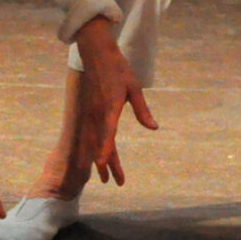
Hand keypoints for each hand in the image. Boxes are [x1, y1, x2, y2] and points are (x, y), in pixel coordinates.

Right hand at [67, 20, 157, 187]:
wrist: (97, 56)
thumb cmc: (119, 70)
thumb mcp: (135, 88)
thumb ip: (142, 110)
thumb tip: (154, 128)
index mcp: (110, 106)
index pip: (108, 131)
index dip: (105, 149)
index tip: (103, 164)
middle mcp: (97, 114)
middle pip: (100, 144)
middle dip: (106, 164)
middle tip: (113, 183)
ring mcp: (89, 114)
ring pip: (91, 143)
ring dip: (97, 161)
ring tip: (104, 179)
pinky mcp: (87, 114)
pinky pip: (87, 136)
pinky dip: (89, 151)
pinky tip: (89, 162)